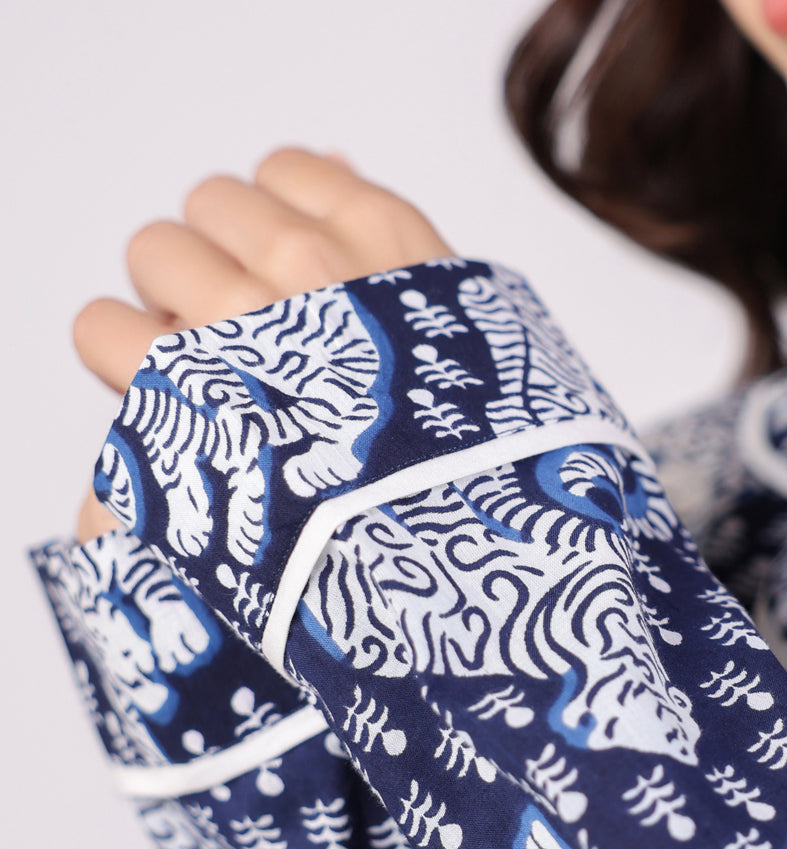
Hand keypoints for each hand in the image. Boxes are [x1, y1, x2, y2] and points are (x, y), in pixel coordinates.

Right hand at [73, 148, 451, 541]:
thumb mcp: (232, 551)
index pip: (100, 327)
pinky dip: (301, 197)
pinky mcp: (388, 227)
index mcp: (198, 394)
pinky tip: (326, 251)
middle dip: (184, 293)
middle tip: (238, 338)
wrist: (492, 519)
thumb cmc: (366, 538)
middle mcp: (246, 316)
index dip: (137, 358)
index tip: (182, 381)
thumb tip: (103, 496)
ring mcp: (318, 260)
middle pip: (156, 248)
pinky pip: (300, 165)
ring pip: (221, 197)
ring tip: (285, 293)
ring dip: (240, 239)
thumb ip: (158, 502)